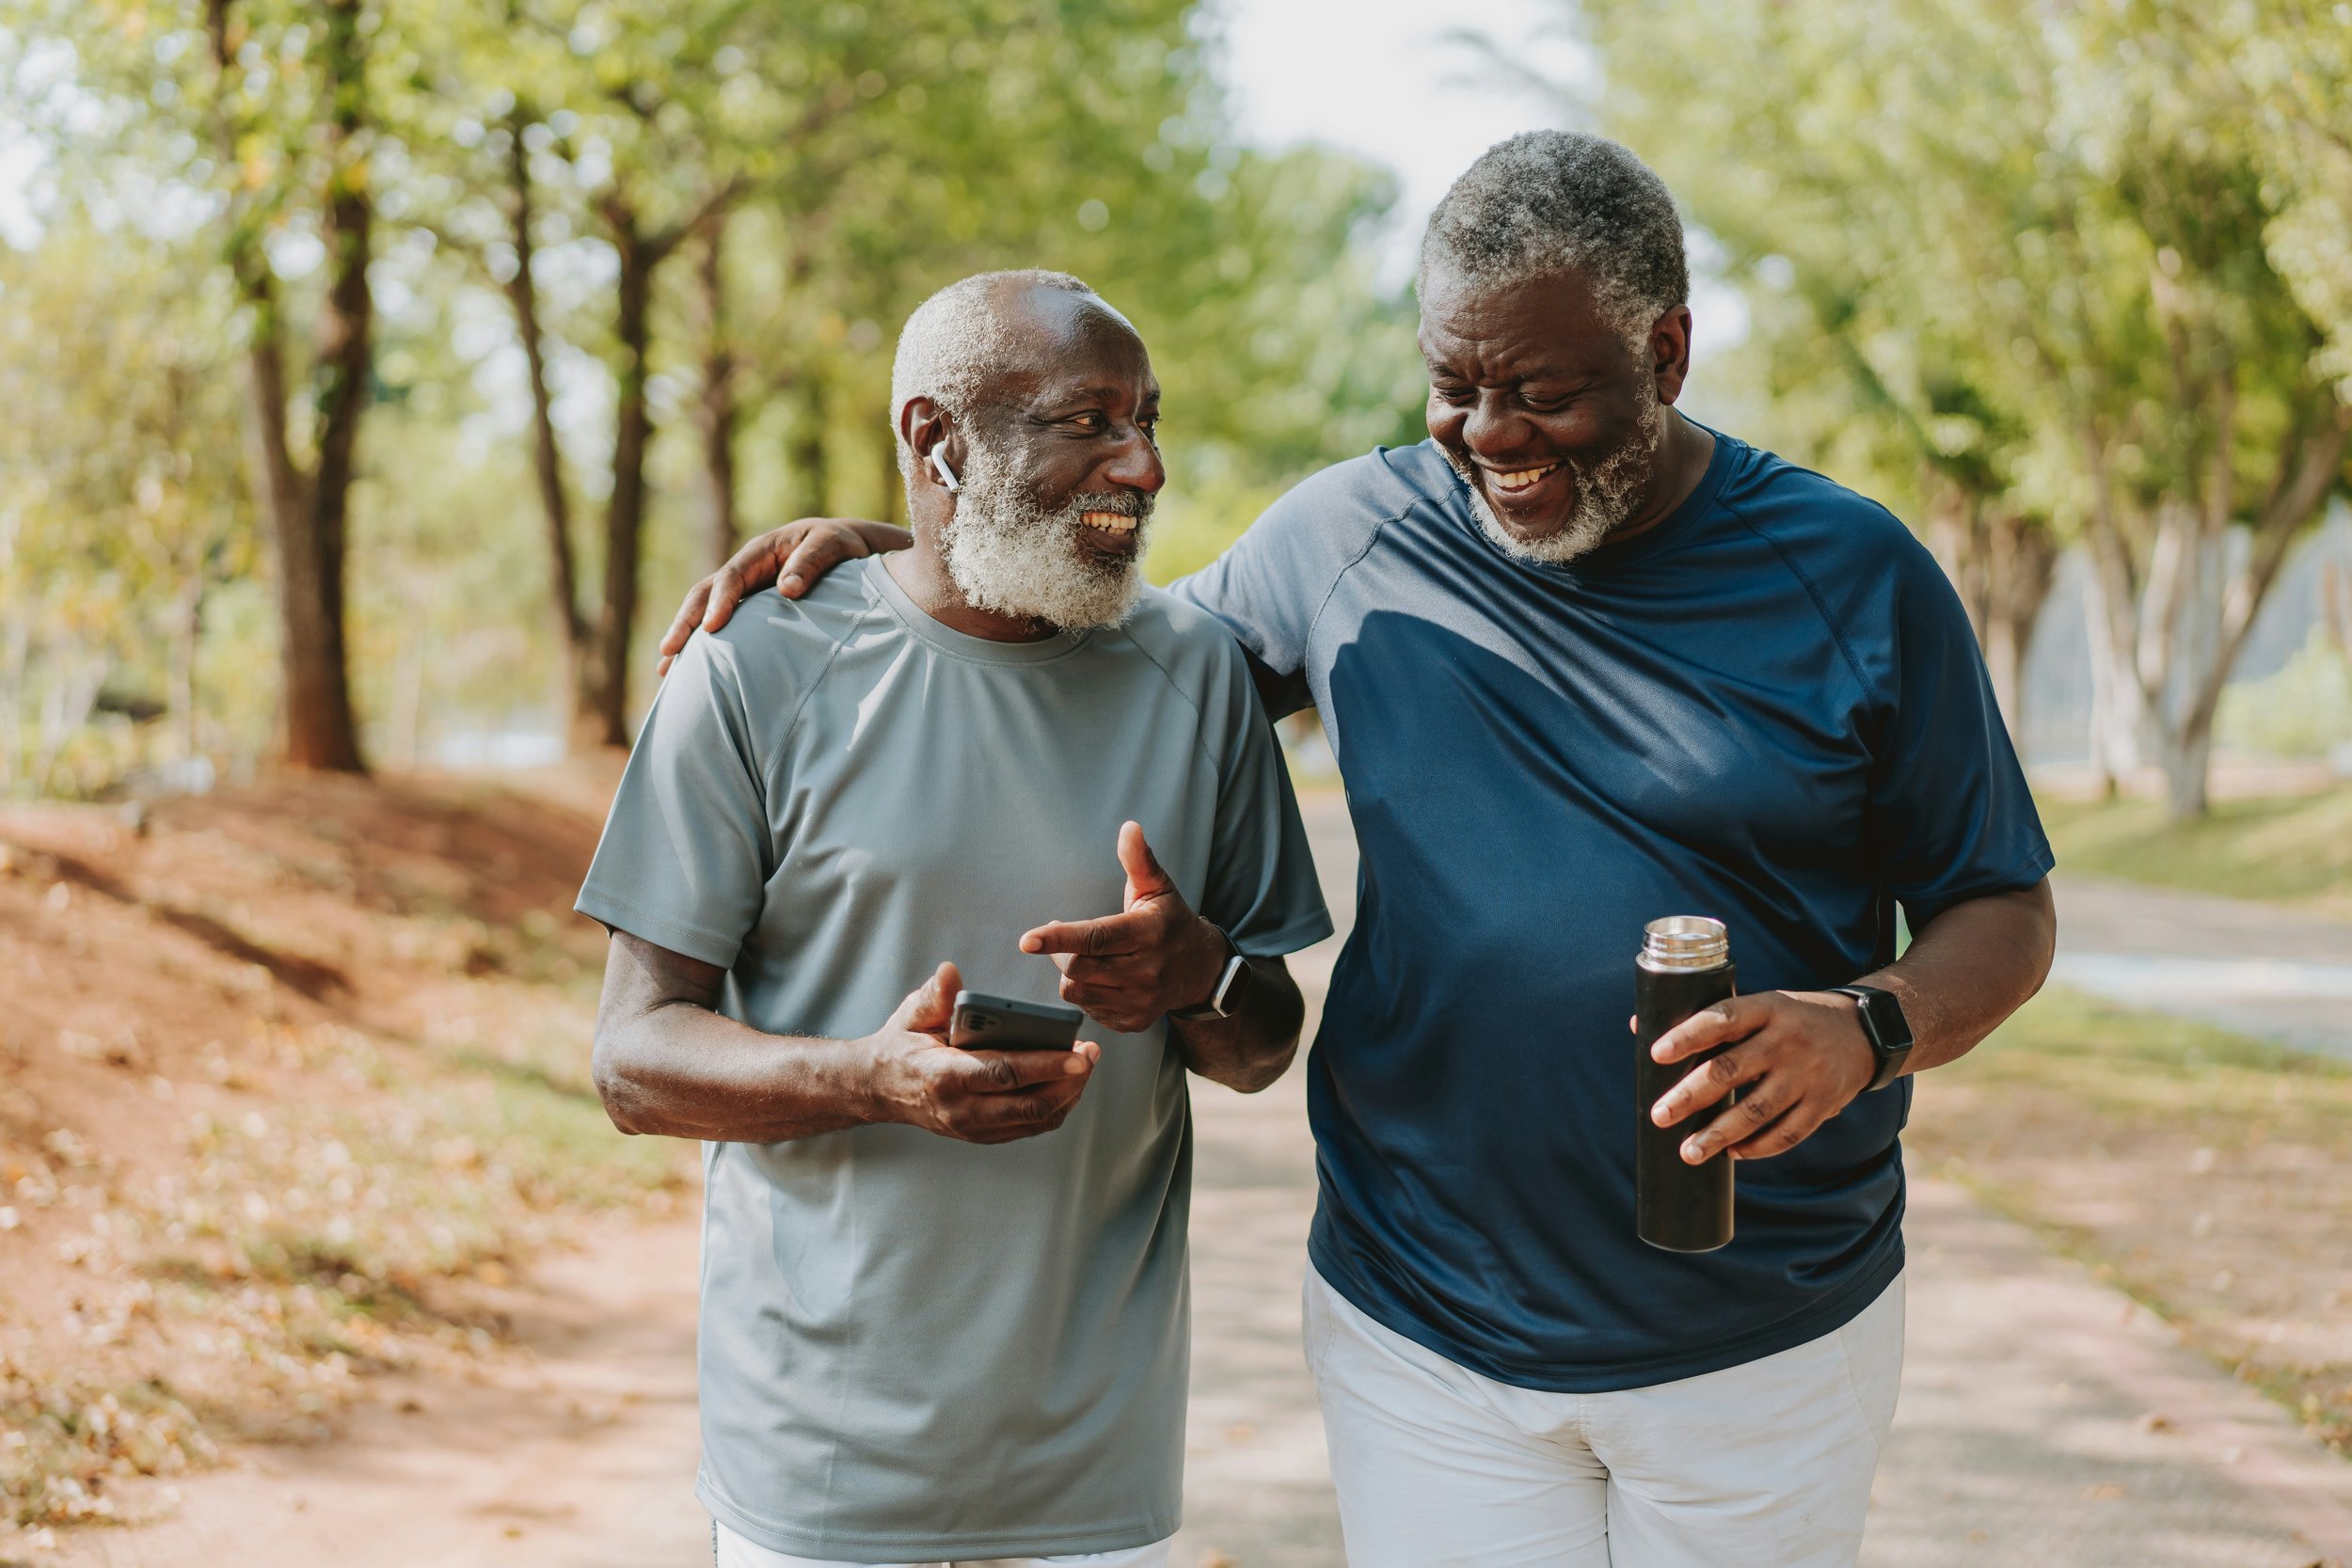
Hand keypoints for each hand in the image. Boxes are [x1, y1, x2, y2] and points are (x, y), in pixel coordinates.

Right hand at [656, 517, 912, 674]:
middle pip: (705, 594)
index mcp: (762, 552)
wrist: (851, 550)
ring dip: (686, 638)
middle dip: (686, 622)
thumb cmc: (843, 547)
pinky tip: (690, 672)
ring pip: (705, 611)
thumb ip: (813, 562)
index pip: (732, 576)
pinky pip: (721, 625)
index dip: (721, 601)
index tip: (713, 627)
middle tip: (669, 651)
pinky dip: (704, 645)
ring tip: (665, 670)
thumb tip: (787, 589)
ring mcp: (745, 590)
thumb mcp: (834, 545)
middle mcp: (746, 570)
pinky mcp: (750, 609)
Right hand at [864, 961, 1101, 1143]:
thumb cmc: (902, 1044)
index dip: (1045, 1064)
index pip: (1004, 1073)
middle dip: (1069, 1081)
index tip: (1078, 1053)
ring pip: (1035, 1120)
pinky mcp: (982, 1135)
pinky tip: (1067, 1082)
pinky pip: (1029, 1126)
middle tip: (1091, 1054)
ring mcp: (973, 1127)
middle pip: (1029, 1104)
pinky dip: (1054, 1106)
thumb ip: (934, 996)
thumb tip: (949, 973)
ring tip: (1085, 1065)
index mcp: (944, 1076)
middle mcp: (961, 1109)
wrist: (879, 1089)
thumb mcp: (911, 1014)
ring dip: (1067, 1095)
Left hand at [1019, 822, 1227, 1034]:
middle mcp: (1145, 971)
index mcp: (1147, 934)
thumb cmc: (1170, 921)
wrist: (1200, 970)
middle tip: (1066, 938)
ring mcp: (1139, 1001)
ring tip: (1086, 957)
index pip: (1095, 937)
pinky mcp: (1133, 1021)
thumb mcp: (1157, 887)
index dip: (1058, 938)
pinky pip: (1089, 1009)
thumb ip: (1138, 859)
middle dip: (1061, 952)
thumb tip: (1129, 827)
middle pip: (1077, 968)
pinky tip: (1102, 978)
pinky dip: (1087, 992)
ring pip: (1077, 992)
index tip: (1027, 940)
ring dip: (1071, 973)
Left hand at [1644, 991, 1877, 1163]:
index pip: (1722, 1018)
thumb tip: (1640, 1028)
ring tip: (1688, 1152)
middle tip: (1659, 1115)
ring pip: (1757, 1111)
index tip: (1656, 1053)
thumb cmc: (1792, 1019)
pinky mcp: (1823, 1105)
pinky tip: (1732, 1153)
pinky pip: (1787, 1133)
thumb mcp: (1761, 1006)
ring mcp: (1807, 1075)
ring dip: (1719, 1134)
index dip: (1688, 1035)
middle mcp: (1787, 1041)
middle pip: (1732, 1070)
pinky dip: (1757, 1147)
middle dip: (1691, 1095)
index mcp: (1768, 1008)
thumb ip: (1710, 1018)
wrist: (1865, 1032)